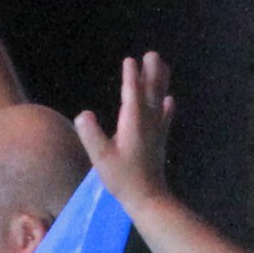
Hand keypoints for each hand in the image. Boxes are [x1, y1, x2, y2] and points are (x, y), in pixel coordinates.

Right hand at [75, 53, 172, 203]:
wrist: (148, 198)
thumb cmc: (122, 178)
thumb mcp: (101, 158)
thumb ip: (91, 134)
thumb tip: (83, 113)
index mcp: (133, 123)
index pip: (131, 94)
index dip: (131, 77)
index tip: (130, 60)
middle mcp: (148, 123)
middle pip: (150, 92)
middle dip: (151, 73)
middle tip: (153, 54)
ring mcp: (156, 131)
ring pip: (159, 101)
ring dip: (161, 83)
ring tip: (163, 66)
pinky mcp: (159, 141)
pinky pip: (165, 117)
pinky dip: (167, 106)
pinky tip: (170, 100)